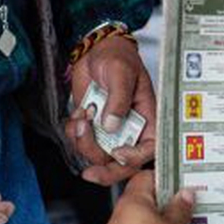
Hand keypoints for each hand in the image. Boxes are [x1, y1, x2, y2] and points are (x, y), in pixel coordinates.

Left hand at [65, 34, 158, 183]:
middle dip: (105, 169)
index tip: (117, 153)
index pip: (150, 148)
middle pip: (123, 164)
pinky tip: (76, 116)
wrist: (94, 51)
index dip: (135, 158)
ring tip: (81, 119)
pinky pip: (81, 143)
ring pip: (98, 156)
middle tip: (90, 172)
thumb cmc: (117, 56)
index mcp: (148, 117)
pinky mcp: (92, 128)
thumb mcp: (121, 73)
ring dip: (84, 143)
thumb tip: (112, 125)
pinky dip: (74, 134)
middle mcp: (130, 128)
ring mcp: (110, 130)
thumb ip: (119, 99)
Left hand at [102, 170, 194, 223]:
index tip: (180, 184)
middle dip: (166, 205)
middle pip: (145, 201)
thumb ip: (180, 209)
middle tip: (186, 208)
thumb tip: (185, 195)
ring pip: (143, 221)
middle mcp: (121, 216)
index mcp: (132, 201)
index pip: (146, 177)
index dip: (165, 178)